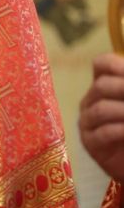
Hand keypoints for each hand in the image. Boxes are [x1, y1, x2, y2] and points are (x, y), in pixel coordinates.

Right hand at [79, 53, 123, 182]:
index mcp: (104, 87)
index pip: (102, 65)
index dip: (117, 65)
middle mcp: (91, 101)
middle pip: (100, 86)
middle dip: (123, 88)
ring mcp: (87, 122)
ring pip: (100, 109)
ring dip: (123, 111)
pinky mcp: (89, 143)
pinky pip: (102, 133)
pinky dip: (120, 131)